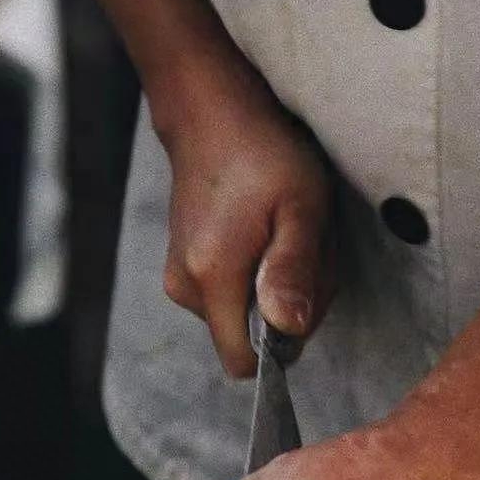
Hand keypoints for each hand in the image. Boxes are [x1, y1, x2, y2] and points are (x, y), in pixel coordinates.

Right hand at [158, 75, 335, 376]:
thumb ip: (294, 270)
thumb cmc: (264, 154)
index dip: (281, 344)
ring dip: (272, 289)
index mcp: (211, 278)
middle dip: (284, 309)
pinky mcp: (180, 269)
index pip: (243, 362)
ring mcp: (178, 279)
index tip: (301, 294)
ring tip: (281, 234)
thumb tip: (289, 330)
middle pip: (246, 339)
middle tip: (300, 248)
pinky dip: (255, 277)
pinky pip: (227, 297)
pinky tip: (263, 234)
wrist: (213, 117)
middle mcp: (184, 287)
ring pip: (240, 317)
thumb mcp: (301, 207)